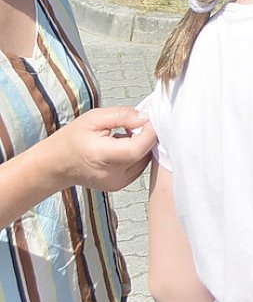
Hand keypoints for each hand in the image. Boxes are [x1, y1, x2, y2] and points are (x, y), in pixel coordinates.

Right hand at [38, 106, 155, 192]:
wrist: (55, 165)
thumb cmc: (71, 140)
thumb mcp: (94, 118)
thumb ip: (123, 116)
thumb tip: (146, 117)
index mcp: (101, 156)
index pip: (138, 148)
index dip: (149, 131)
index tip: (146, 118)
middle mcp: (111, 174)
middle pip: (145, 153)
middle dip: (145, 135)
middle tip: (131, 125)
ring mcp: (117, 183)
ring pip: (145, 160)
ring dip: (141, 145)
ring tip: (121, 137)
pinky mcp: (120, 185)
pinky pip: (140, 166)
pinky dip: (137, 155)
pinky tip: (121, 148)